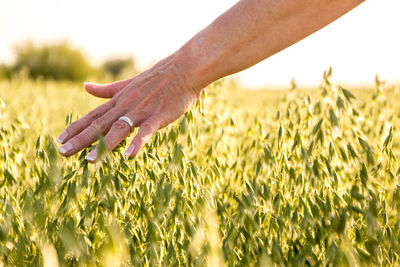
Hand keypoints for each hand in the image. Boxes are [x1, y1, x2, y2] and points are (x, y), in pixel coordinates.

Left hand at [56, 55, 200, 162]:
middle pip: (99, 125)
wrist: (183, 70)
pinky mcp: (158, 116)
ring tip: (89, 161)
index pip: (93, 116)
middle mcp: (125, 106)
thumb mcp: (128, 83)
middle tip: (62, 152)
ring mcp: (141, 111)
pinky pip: (145, 132)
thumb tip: (85, 87)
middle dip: (80, 140)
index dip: (76, 128)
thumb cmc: (158, 78)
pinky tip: (129, 155)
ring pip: (118, 129)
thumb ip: (107, 90)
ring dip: (103, 145)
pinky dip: (137, 142)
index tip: (59, 139)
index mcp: (119, 100)